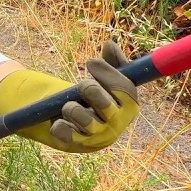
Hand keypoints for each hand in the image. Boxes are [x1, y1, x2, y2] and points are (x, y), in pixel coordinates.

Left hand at [0, 41, 138, 152]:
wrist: (79, 123)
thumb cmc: (98, 95)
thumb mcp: (106, 77)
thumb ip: (112, 61)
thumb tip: (110, 45)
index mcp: (130, 106)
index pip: (125, 89)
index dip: (108, 74)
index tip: (89, 62)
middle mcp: (118, 124)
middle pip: (103, 103)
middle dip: (88, 89)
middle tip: (82, 85)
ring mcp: (98, 137)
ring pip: (84, 120)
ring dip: (72, 108)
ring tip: (69, 106)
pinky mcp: (78, 144)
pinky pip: (65, 133)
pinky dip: (59, 125)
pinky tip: (59, 121)